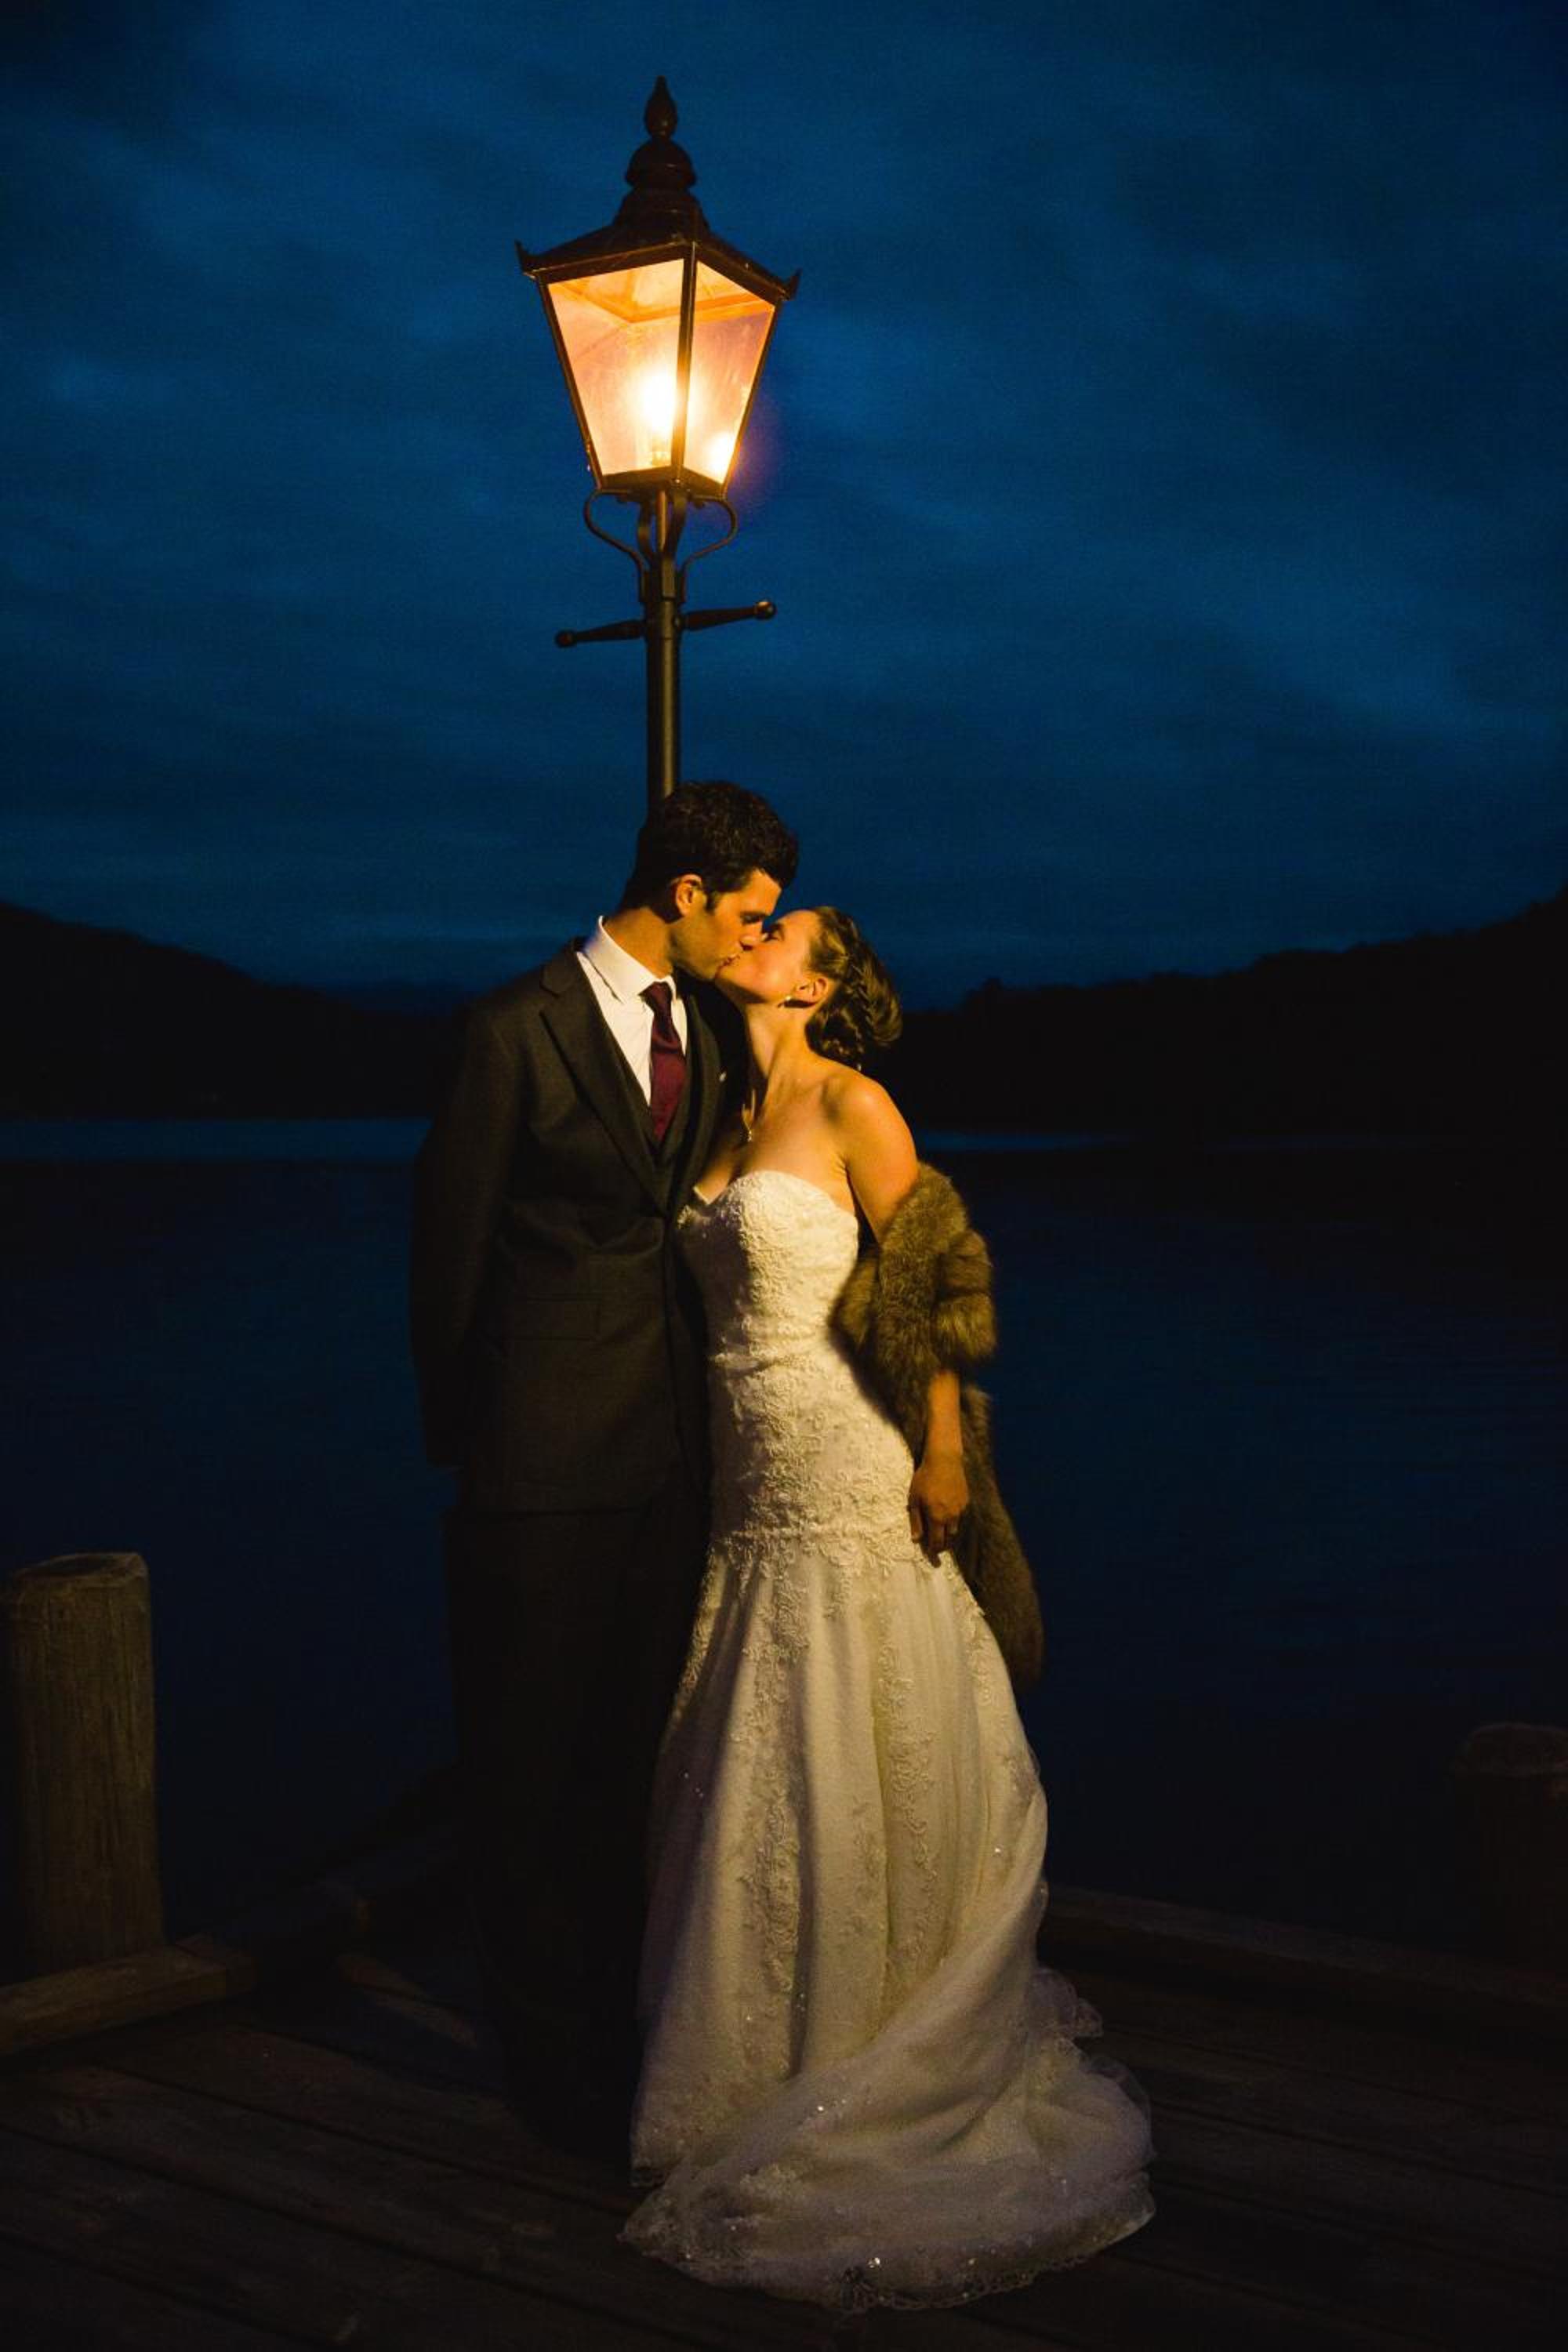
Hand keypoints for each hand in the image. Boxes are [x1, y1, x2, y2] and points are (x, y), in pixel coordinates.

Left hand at [908, 1448, 968, 1565]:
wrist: (944, 1460)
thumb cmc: (925, 1478)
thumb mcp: (914, 1499)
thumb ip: (916, 1521)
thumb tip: (916, 1540)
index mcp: (937, 1517)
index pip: (937, 1542)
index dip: (933, 1552)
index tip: (931, 1557)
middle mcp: (951, 1516)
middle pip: (949, 1539)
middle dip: (942, 1545)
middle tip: (936, 1547)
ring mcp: (960, 1509)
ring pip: (956, 1528)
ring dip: (948, 1533)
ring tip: (941, 1533)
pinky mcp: (966, 1501)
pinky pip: (960, 1516)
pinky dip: (954, 1520)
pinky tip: (947, 1515)